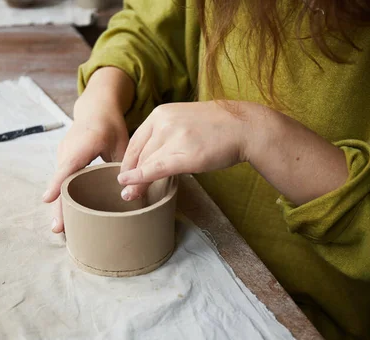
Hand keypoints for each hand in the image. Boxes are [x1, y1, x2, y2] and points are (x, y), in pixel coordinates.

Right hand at [42, 96, 128, 232]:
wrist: (95, 109)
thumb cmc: (110, 125)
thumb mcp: (122, 143)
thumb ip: (124, 166)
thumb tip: (130, 191)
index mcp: (83, 144)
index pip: (68, 167)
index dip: (58, 184)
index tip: (48, 199)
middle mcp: (67, 151)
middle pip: (61, 182)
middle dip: (59, 206)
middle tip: (58, 229)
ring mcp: (63, 156)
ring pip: (60, 184)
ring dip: (60, 205)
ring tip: (61, 229)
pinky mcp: (64, 162)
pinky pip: (62, 182)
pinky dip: (64, 197)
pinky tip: (66, 216)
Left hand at [117, 101, 258, 198]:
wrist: (245, 126)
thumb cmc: (217, 127)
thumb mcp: (184, 120)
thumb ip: (164, 133)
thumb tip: (148, 157)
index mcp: (160, 113)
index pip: (135, 141)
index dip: (128, 161)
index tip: (125, 175)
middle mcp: (163, 122)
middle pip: (139, 154)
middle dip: (130, 174)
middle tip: (126, 190)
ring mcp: (174, 137)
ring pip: (146, 164)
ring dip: (136, 182)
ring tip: (131, 195)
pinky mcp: (185, 154)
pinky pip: (155, 169)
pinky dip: (141, 179)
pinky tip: (130, 187)